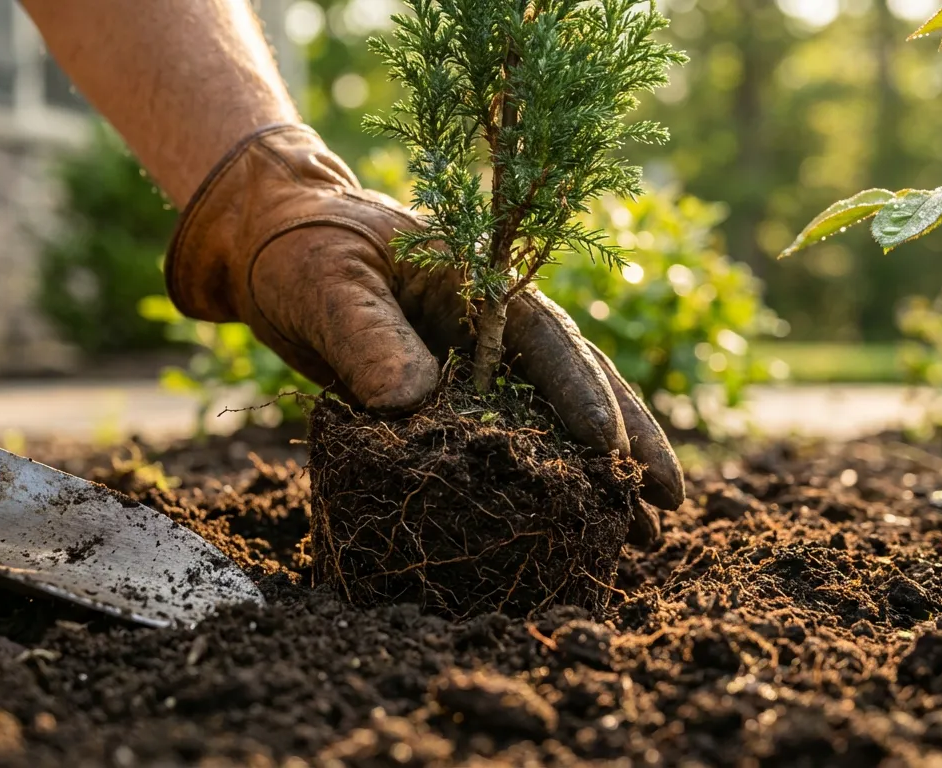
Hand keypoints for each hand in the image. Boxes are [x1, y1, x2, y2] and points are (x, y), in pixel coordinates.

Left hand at [166, 124, 683, 510]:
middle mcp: (492, 325)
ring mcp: (475, 362)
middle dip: (626, 444)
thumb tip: (411, 401)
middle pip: (577, 382)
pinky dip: (541, 478)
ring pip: (553, 418)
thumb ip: (366, 335)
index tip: (613, 450)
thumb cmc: (300, 247)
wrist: (270, 244)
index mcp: (478, 282)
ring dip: (597, 474)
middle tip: (671, 505)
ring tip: (643, 536)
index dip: (581, 393)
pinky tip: (569, 524)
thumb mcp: (327, 281)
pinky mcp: (450, 396)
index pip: (545, 339)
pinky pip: (506, 438)